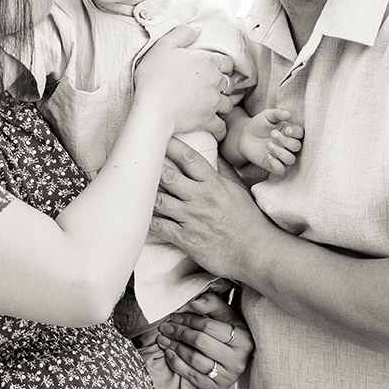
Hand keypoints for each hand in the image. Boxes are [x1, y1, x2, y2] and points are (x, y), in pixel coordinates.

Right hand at [134, 26, 233, 135]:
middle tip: (214, 87)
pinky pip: (221, 126)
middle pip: (229, 82)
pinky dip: (220, 128)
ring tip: (215, 106)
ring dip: (223, 104)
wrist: (153, 108)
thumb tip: (198, 27)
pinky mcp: (208, 120)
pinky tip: (216, 128)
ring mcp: (213, 102)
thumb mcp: (164, 46)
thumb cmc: (155, 76)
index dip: (221, 65)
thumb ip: (182, 33)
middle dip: (224, 84)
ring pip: (228, 104)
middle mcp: (215, 81)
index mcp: (207, 61)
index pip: (226, 61)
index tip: (214, 69)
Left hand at [151, 138, 276, 279]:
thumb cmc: (248, 220)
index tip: (158, 137)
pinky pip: (159, 227)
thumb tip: (215, 154)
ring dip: (145, 194)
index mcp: (213, 183)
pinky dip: (147, 220)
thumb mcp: (238, 190)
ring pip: (159, 200)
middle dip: (151, 168)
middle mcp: (200, 198)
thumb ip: (223, 171)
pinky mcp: (185, 238)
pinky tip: (138, 215)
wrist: (256, 251)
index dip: (171, 145)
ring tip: (133, 187)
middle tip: (138, 161)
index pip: (189, 158)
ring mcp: (191, 218)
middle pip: (168, 176)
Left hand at [156, 292, 253, 388]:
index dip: (188, 320)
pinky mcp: (217, 388)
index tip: (175, 316)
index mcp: (243, 339)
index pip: (208, 326)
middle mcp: (238, 360)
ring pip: (194, 359)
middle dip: (179, 333)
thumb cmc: (229, 332)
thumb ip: (211, 303)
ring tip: (163, 339)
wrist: (236, 358)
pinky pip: (191, 376)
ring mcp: (228, 376)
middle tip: (166, 327)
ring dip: (175, 347)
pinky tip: (169, 353)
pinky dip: (177, 363)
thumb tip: (193, 303)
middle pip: (200, 342)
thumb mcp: (226, 314)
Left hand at [236, 108, 302, 176]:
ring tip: (268, 144)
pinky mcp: (274, 166)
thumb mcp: (267, 116)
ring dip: (280, 152)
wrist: (245, 136)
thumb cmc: (259, 124)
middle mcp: (289, 146)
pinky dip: (276, 163)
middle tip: (272, 134)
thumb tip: (288, 113)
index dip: (295, 133)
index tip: (286, 130)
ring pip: (291, 159)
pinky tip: (267, 155)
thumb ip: (277, 113)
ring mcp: (282, 157)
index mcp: (291, 132)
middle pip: (297, 147)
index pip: (301, 134)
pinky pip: (281, 170)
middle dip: (285, 141)